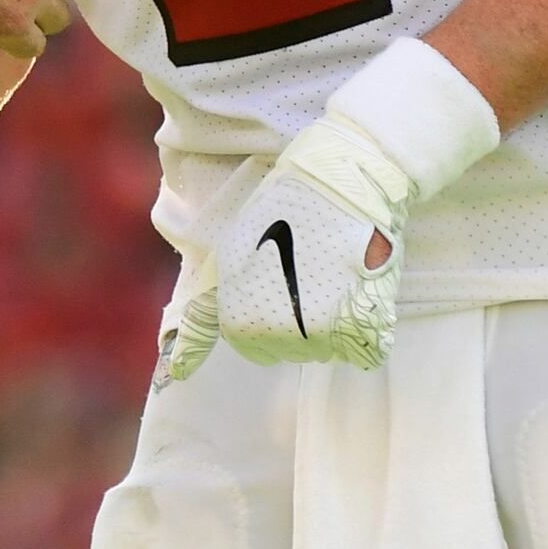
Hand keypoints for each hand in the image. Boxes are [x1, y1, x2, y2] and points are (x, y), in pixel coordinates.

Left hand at [162, 114, 423, 380]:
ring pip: (331, 349)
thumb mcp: (229, 258)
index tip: (285, 280)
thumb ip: (204, 315)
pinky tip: (360, 285)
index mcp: (240, 321)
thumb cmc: (281, 210)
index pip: (259, 349)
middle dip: (304, 318)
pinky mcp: (361, 323)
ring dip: (337, 319)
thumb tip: (176, 370)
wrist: (340, 178)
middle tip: (312, 270)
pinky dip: (371, 324)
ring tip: (335, 272)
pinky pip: (368, 349)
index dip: (274, 313)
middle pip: (296, 350)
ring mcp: (319, 332)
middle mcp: (275, 333)